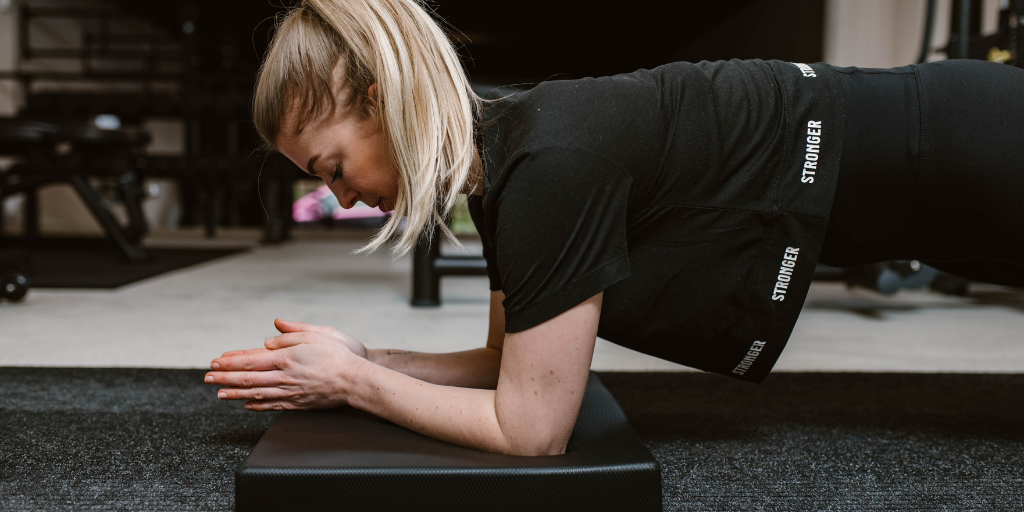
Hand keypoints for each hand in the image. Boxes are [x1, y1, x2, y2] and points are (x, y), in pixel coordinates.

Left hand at [204, 318, 368, 410]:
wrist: (356, 380)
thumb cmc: (338, 354)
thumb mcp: (316, 334)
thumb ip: (291, 334)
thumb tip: (269, 338)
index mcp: (286, 357)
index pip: (251, 359)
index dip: (231, 361)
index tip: (216, 361)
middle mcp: (284, 376)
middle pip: (248, 378)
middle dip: (225, 377)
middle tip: (207, 377)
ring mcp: (291, 392)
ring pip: (256, 393)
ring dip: (235, 393)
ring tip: (219, 393)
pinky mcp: (299, 403)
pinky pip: (273, 405)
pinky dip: (257, 405)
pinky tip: (247, 404)